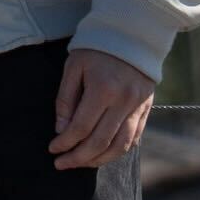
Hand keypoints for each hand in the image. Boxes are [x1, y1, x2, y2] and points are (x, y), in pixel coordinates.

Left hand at [50, 48, 154, 168]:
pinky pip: (134, 138)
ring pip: (120, 146)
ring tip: (81, 163)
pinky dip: (118, 151)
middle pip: (100, 142)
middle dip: (79, 158)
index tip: (52, 150)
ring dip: (99, 160)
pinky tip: (102, 155)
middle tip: (62, 164)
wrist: (131, 35)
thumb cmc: (95, 49)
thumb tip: (61, 130)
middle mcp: (123, 102)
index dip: (65, 143)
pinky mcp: (146, 109)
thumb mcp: (73, 67)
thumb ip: (66, 99)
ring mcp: (138, 107)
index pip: (81, 127)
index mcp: (103, 89)